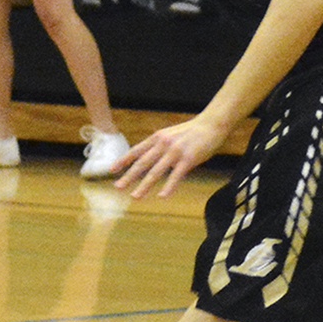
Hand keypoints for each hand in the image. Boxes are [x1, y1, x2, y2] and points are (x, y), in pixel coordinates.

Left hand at [113, 114, 227, 199]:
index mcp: (157, 138)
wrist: (211, 125)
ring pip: (156, 171)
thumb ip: (160, 147)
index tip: (112, 170)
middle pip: (142, 163)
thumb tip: (149, 161)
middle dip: (128, 176)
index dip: (123, 161)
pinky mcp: (188, 159)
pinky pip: (176, 176)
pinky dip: (168, 187)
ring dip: (144, 185)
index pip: (136, 151)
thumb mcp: (170, 135)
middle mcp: (162, 144)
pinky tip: (162, 197)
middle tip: (117, 187)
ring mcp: (175, 152)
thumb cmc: (191, 132)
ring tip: (135, 196)